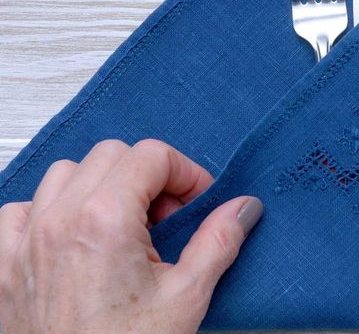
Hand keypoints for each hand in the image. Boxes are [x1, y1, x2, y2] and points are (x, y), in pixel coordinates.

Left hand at [0, 139, 262, 333]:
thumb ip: (219, 240)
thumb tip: (242, 208)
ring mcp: (25, 242)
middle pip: (111, 154)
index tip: (195, 201)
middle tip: (167, 217)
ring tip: (124, 225)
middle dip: (147, 177)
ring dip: (100, 187)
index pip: (151, 154)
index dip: (184, 173)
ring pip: (65, 173)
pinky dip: (50, 212)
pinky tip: (74, 238)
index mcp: (105, 220)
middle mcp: (58, 221)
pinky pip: (21, 210)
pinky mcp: (6, 264)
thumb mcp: (187, 296)